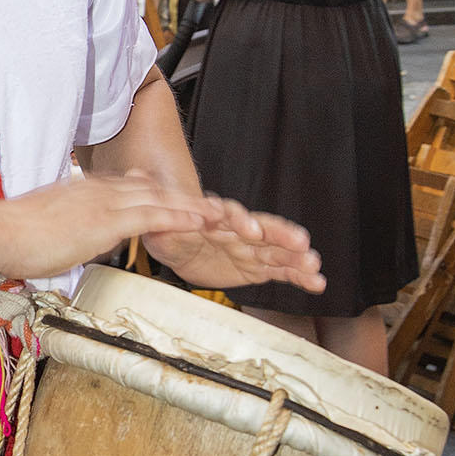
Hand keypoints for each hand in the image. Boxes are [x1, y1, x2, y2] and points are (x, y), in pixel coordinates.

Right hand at [0, 170, 218, 279]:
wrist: (0, 232)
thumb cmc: (13, 234)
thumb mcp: (47, 222)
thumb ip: (68, 224)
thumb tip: (77, 234)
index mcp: (83, 189)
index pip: (129, 187)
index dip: (155, 193)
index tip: (172, 197)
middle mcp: (98, 190)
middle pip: (150, 190)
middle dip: (181, 199)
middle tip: (208, 206)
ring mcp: (105, 202)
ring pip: (159, 200)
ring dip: (191, 208)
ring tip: (218, 215)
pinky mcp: (108, 220)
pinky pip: (153, 216)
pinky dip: (180, 218)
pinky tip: (199, 223)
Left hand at [142, 192, 325, 294]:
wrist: (174, 242)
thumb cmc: (168, 226)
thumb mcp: (156, 215)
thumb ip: (154, 198)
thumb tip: (138, 172)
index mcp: (216, 217)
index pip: (230, 214)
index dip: (240, 220)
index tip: (250, 229)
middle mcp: (238, 230)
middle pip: (264, 230)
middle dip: (282, 236)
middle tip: (301, 243)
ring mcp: (250, 248)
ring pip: (277, 251)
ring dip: (297, 258)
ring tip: (315, 266)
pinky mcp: (255, 266)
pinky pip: (280, 271)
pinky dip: (298, 277)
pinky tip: (317, 283)